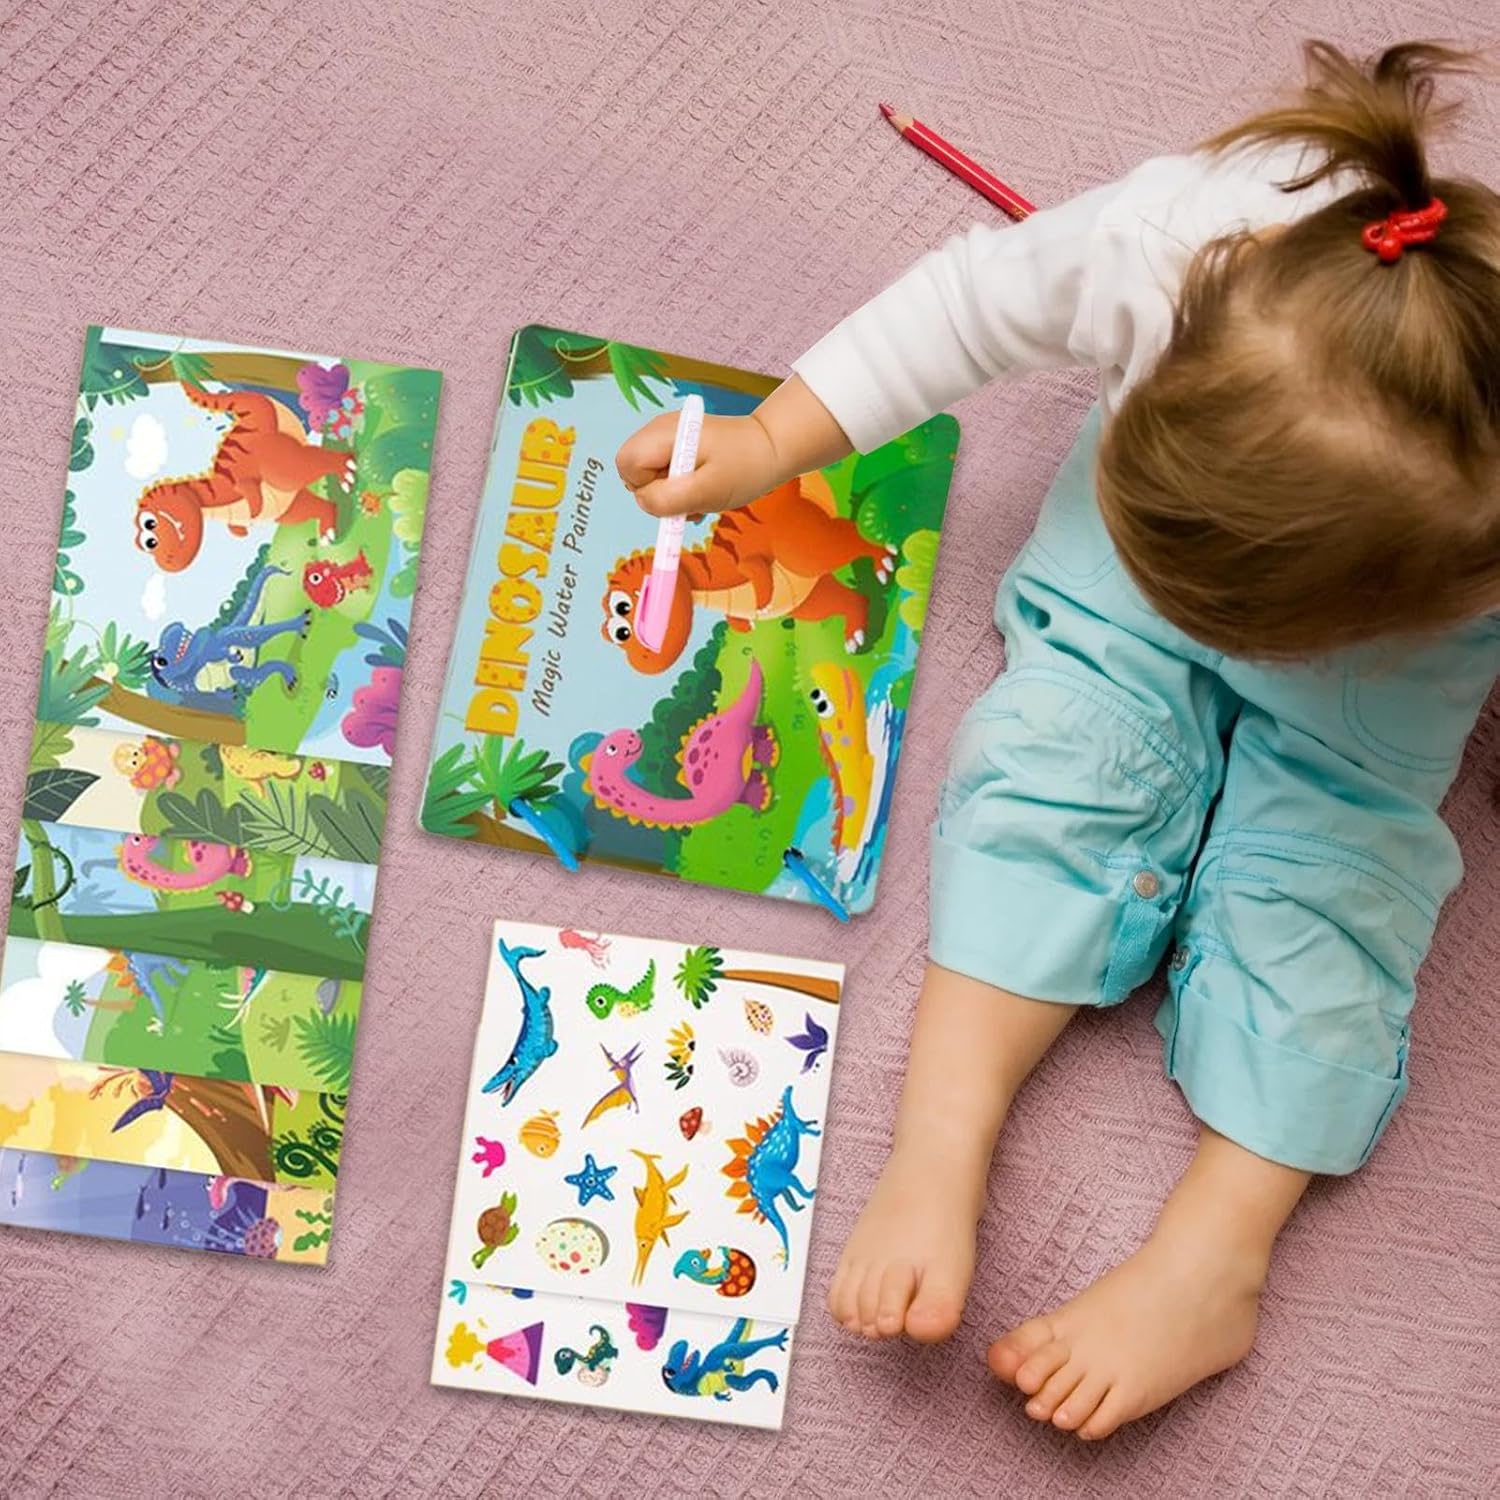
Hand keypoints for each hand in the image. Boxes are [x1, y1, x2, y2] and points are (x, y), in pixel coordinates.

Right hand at [616, 374, 853, 517]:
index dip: (646, 487)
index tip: (678, 494)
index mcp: (664, 434)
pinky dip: (679, 489)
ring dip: (670, 495)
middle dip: (657, 493)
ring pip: (648, 476)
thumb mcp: (707, 491)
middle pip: (633, 470)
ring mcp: (668, 437)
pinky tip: (701, 490)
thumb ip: (668, 499)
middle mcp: (659, 430)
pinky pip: (664, 474)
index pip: (626, 464)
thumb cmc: (744, 468)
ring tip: (701, 496)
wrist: (773, 450)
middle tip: (690, 499)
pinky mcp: (679, 446)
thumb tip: (642, 502)